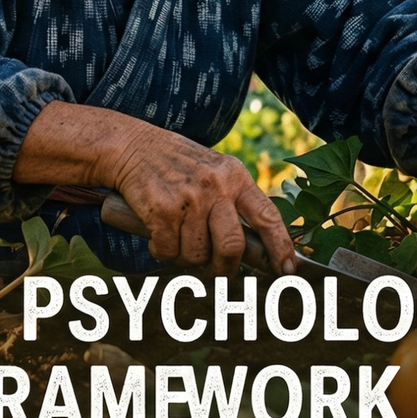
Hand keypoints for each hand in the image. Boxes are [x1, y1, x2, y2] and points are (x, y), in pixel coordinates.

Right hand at [105, 126, 295, 276]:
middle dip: (224, 268)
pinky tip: (157, 233)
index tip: (286, 269)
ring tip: (176, 236)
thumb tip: (254, 250)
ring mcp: (189, 198)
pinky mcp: (162, 210)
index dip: (280, 246)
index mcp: (235, 176)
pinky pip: (169, 252)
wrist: (130, 145)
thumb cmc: (175, 164)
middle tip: (216, 272)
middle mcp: (216, 186)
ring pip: (196, 254)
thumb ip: (233, 202)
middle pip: (233, 246)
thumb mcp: (213, 172)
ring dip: (185, 256)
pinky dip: (161, 251)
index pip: (267, 216)